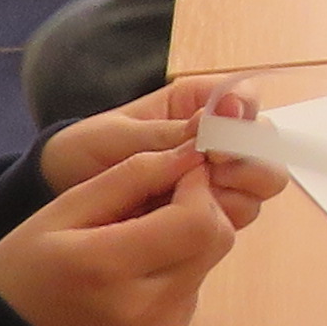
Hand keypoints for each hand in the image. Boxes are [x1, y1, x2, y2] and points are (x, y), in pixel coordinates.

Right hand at [0, 140, 245, 325]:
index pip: (197, 219)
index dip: (198, 187)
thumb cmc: (24, 272)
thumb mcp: (61, 211)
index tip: (179, 170)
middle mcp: (143, 308)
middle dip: (199, 209)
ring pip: (207, 265)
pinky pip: (191, 294)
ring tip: (137, 242)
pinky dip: (175, 273)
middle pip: (215, 242)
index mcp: (109, 266)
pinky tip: (135, 276)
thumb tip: (188, 154)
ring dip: (186, 242)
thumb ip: (129, 177)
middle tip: (162, 200)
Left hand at [42, 76, 287, 223]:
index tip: (215, 143)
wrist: (60, 191)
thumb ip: (173, 132)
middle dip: (249, 164)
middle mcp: (217, 140)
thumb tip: (224, 114)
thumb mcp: (122, 137)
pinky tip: (188, 223)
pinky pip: (233, 217)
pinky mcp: (206, 213)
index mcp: (198, 105)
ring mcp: (215, 179)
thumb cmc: (86, 149)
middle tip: (211, 175)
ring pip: (257, 188)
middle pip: (266, 149)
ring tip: (194, 201)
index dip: (244, 121)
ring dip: (235, 195)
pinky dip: (220, 221)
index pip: (247, 102)